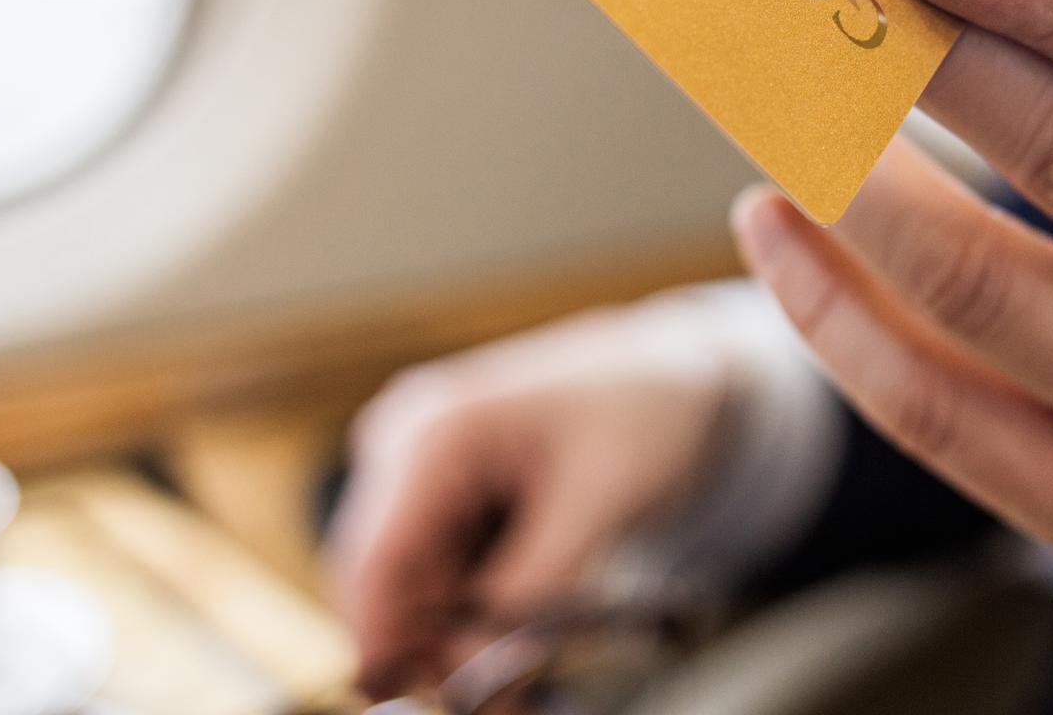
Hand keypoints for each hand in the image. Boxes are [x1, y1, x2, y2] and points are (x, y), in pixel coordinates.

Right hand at [325, 303, 734, 695]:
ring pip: (406, 583)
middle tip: (499, 699)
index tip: (443, 698)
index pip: (378, 560)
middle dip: (430, 646)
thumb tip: (487, 668)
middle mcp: (407, 442)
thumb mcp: (604, 496)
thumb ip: (539, 582)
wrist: (675, 370)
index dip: (392, 643)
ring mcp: (418, 463)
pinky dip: (466, 608)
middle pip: (382, 579)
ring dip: (449, 634)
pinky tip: (514, 626)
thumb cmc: (646, 407)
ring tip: (519, 675)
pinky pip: (435, 568)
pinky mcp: (441, 487)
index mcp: (436, 430)